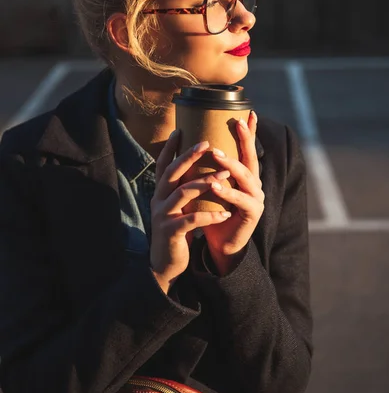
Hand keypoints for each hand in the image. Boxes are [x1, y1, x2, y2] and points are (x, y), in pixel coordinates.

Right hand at [150, 130, 231, 293]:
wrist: (166, 263)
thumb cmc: (176, 230)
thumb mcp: (177, 206)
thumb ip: (182, 189)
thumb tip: (195, 167)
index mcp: (160, 192)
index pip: (162, 165)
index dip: (169, 148)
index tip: (179, 130)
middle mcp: (158, 200)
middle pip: (172, 172)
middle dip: (189, 156)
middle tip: (207, 143)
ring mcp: (163, 216)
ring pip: (183, 193)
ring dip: (205, 182)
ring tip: (225, 175)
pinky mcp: (172, 232)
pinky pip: (192, 220)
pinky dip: (210, 215)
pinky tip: (225, 213)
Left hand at [202, 111, 263, 274]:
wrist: (220, 244)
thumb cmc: (214, 212)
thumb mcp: (210, 187)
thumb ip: (208, 169)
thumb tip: (192, 144)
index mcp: (245, 176)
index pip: (247, 150)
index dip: (249, 132)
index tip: (248, 112)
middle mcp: (254, 184)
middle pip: (251, 157)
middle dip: (245, 138)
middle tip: (237, 121)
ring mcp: (256, 198)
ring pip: (245, 177)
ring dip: (230, 164)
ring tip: (215, 154)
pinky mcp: (252, 214)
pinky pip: (240, 200)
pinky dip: (227, 192)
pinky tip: (215, 185)